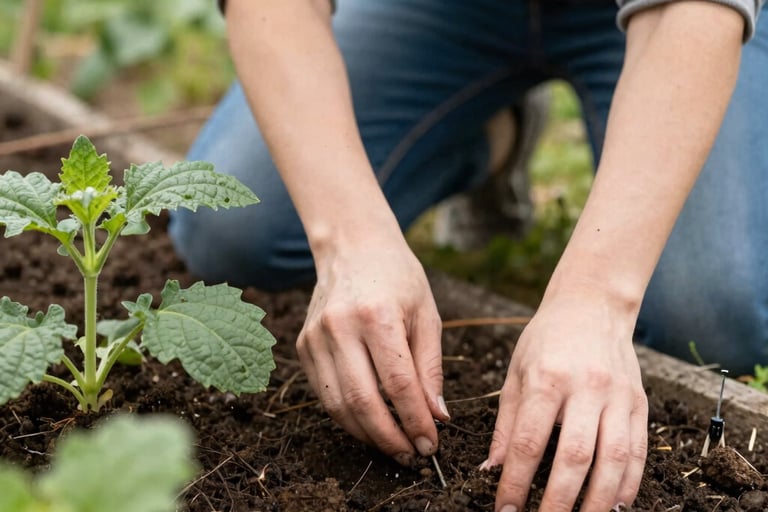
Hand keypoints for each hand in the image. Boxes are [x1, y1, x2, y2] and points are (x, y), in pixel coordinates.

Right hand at [296, 234, 448, 464]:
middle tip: (411, 455)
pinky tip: (369, 423)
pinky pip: (324, 393)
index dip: (415, 421)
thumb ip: (430, 367)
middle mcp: (339, 327)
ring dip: (366, 434)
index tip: (431, 443)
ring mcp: (315, 337)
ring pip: (337, 404)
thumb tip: (437, 416)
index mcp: (376, 315)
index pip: (397, 384)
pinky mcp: (303, 345)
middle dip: (390, 437)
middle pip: (362, 401)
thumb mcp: (426, 315)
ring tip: (393, 445)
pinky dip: (347, 416)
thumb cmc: (397, 277)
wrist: (352, 246)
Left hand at [486, 291, 647, 510]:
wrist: (592, 306)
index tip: (505, 508)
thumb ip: (507, 424)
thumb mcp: (516, 373)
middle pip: (576, 456)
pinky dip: (628, 484)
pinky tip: (614, 504)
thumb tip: (492, 468)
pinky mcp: (640, 403)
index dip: (517, 481)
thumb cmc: (547, 338)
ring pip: (614, 459)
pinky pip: (638, 452)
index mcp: (548, 378)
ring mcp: (619, 396)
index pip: (531, 441)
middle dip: (558, 500)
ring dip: (598, 501)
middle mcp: (586, 388)